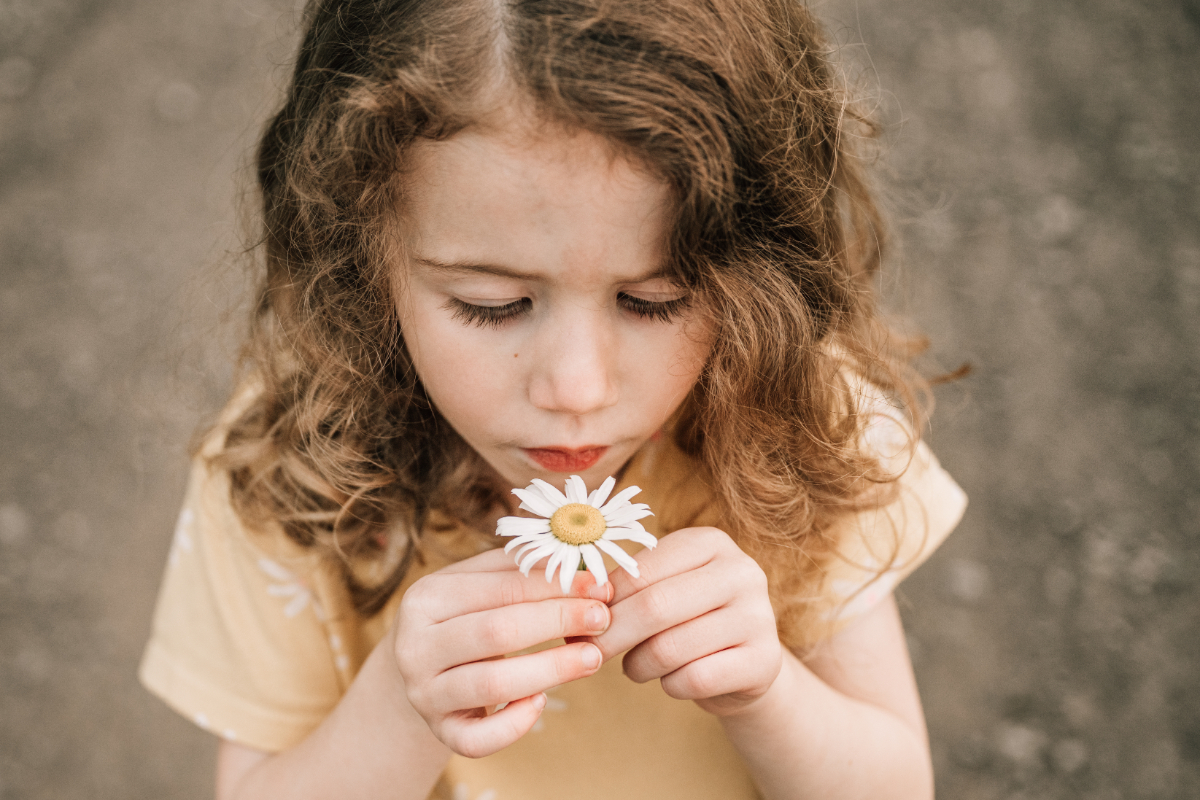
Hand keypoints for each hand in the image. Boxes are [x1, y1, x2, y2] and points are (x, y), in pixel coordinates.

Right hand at [391, 548, 612, 757]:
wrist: (424, 667)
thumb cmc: (465, 615)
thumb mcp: (481, 583)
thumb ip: (524, 570)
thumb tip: (587, 567)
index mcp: (425, 598)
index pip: (500, 588)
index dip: (553, 587)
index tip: (599, 586)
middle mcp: (415, 646)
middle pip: (496, 632)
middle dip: (557, 622)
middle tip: (603, 619)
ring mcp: (424, 693)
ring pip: (492, 685)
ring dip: (550, 670)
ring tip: (592, 658)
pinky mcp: (440, 732)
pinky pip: (477, 739)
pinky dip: (514, 725)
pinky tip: (540, 703)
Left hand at [587, 526, 781, 715]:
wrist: (745, 665)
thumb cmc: (690, 619)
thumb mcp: (665, 588)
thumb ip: (628, 586)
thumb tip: (575, 599)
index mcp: (711, 543)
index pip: (642, 570)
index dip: (604, 599)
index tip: (579, 619)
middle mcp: (742, 572)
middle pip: (654, 607)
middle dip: (611, 635)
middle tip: (589, 652)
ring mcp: (759, 616)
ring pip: (670, 648)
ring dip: (638, 665)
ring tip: (635, 666)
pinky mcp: (765, 660)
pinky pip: (694, 679)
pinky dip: (670, 686)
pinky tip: (671, 680)